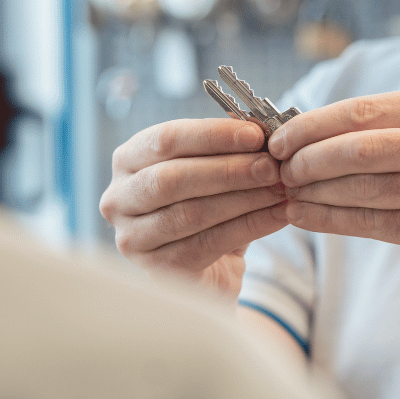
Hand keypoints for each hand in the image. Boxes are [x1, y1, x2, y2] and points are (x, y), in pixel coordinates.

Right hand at [100, 118, 289, 299]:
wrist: (207, 267)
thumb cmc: (206, 205)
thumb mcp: (209, 169)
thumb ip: (226, 149)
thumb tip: (257, 130)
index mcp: (128, 160)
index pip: (165, 139)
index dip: (212, 135)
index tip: (255, 135)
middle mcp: (120, 198)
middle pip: (172, 178)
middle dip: (228, 170)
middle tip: (270, 166)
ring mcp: (133, 237)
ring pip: (190, 213)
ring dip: (243, 198)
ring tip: (279, 189)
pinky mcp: (157, 268)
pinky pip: (207, 244)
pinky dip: (249, 227)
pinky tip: (277, 215)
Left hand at [268, 90, 399, 288]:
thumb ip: (388, 129)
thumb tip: (305, 128)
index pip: (365, 110)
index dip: (314, 124)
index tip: (278, 137)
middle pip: (362, 148)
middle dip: (310, 158)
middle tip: (278, 168)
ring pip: (366, 187)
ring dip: (316, 191)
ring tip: (286, 192)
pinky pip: (374, 222)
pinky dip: (332, 219)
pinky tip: (304, 216)